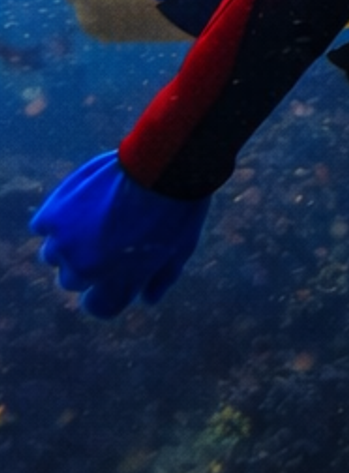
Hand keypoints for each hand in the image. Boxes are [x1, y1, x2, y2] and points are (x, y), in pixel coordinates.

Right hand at [30, 152, 210, 317]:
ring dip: (69, 240)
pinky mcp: (52, 215)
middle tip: (107, 237)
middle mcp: (84, 270)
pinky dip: (57, 215)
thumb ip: (160, 279)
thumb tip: (147, 299)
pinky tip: (80, 200)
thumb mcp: (181, 250)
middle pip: (71, 279)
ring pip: (52, 254)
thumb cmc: (177, 208)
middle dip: (87, 264)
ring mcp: (64, 243)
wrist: (163, 166)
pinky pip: (43, 225)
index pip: (98, 306)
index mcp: (116, 285)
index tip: (111, 276)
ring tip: (95, 216)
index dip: (104, 292)